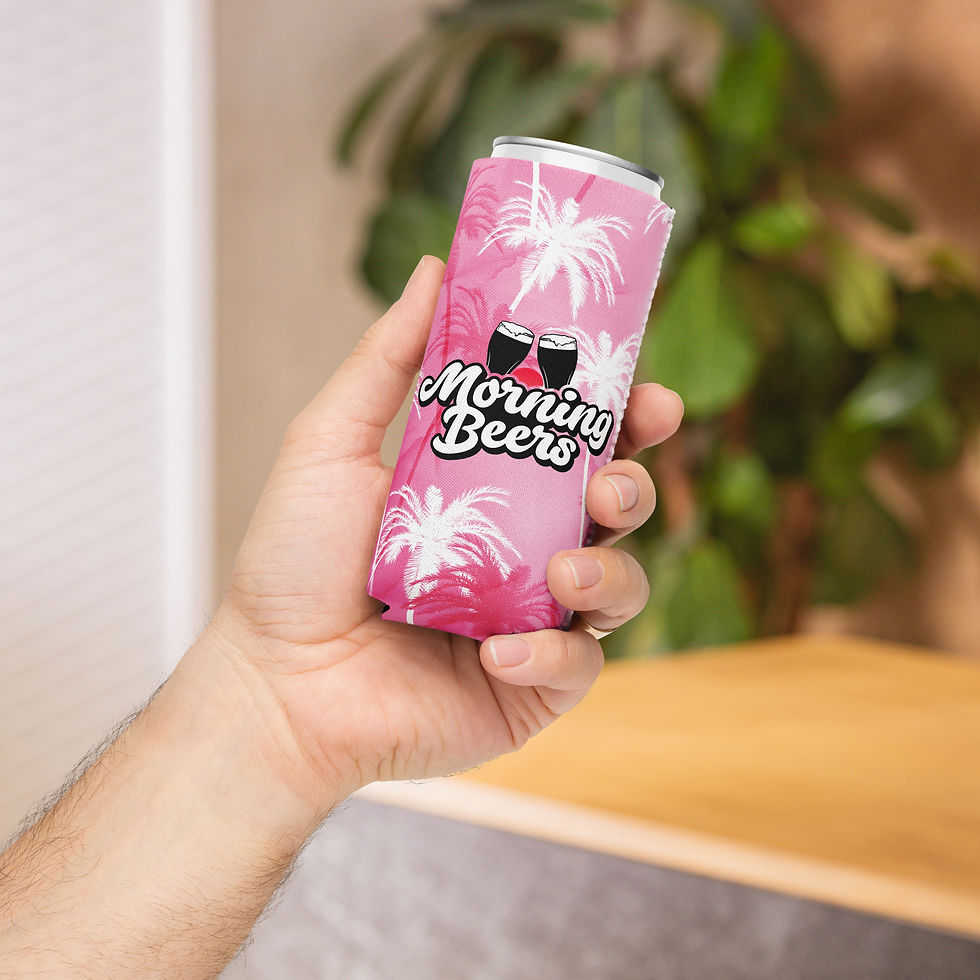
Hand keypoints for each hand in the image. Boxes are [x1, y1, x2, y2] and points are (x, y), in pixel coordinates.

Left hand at [204, 256, 682, 813]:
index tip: (645, 392)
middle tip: (611, 479)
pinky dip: (553, 654)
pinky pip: (578, 665)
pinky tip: (499, 652)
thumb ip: (389, 358)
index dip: (622, 415)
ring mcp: (532, 617)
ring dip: (611, 570)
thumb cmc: (294, 563)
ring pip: (619, 583)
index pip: (576, 441)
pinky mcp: (531, 684)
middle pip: (614, 506)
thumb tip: (436, 268)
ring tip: (565, 568)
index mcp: (491, 487)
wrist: (274, 683)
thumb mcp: (332, 442)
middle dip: (634, 484)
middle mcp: (522, 547)